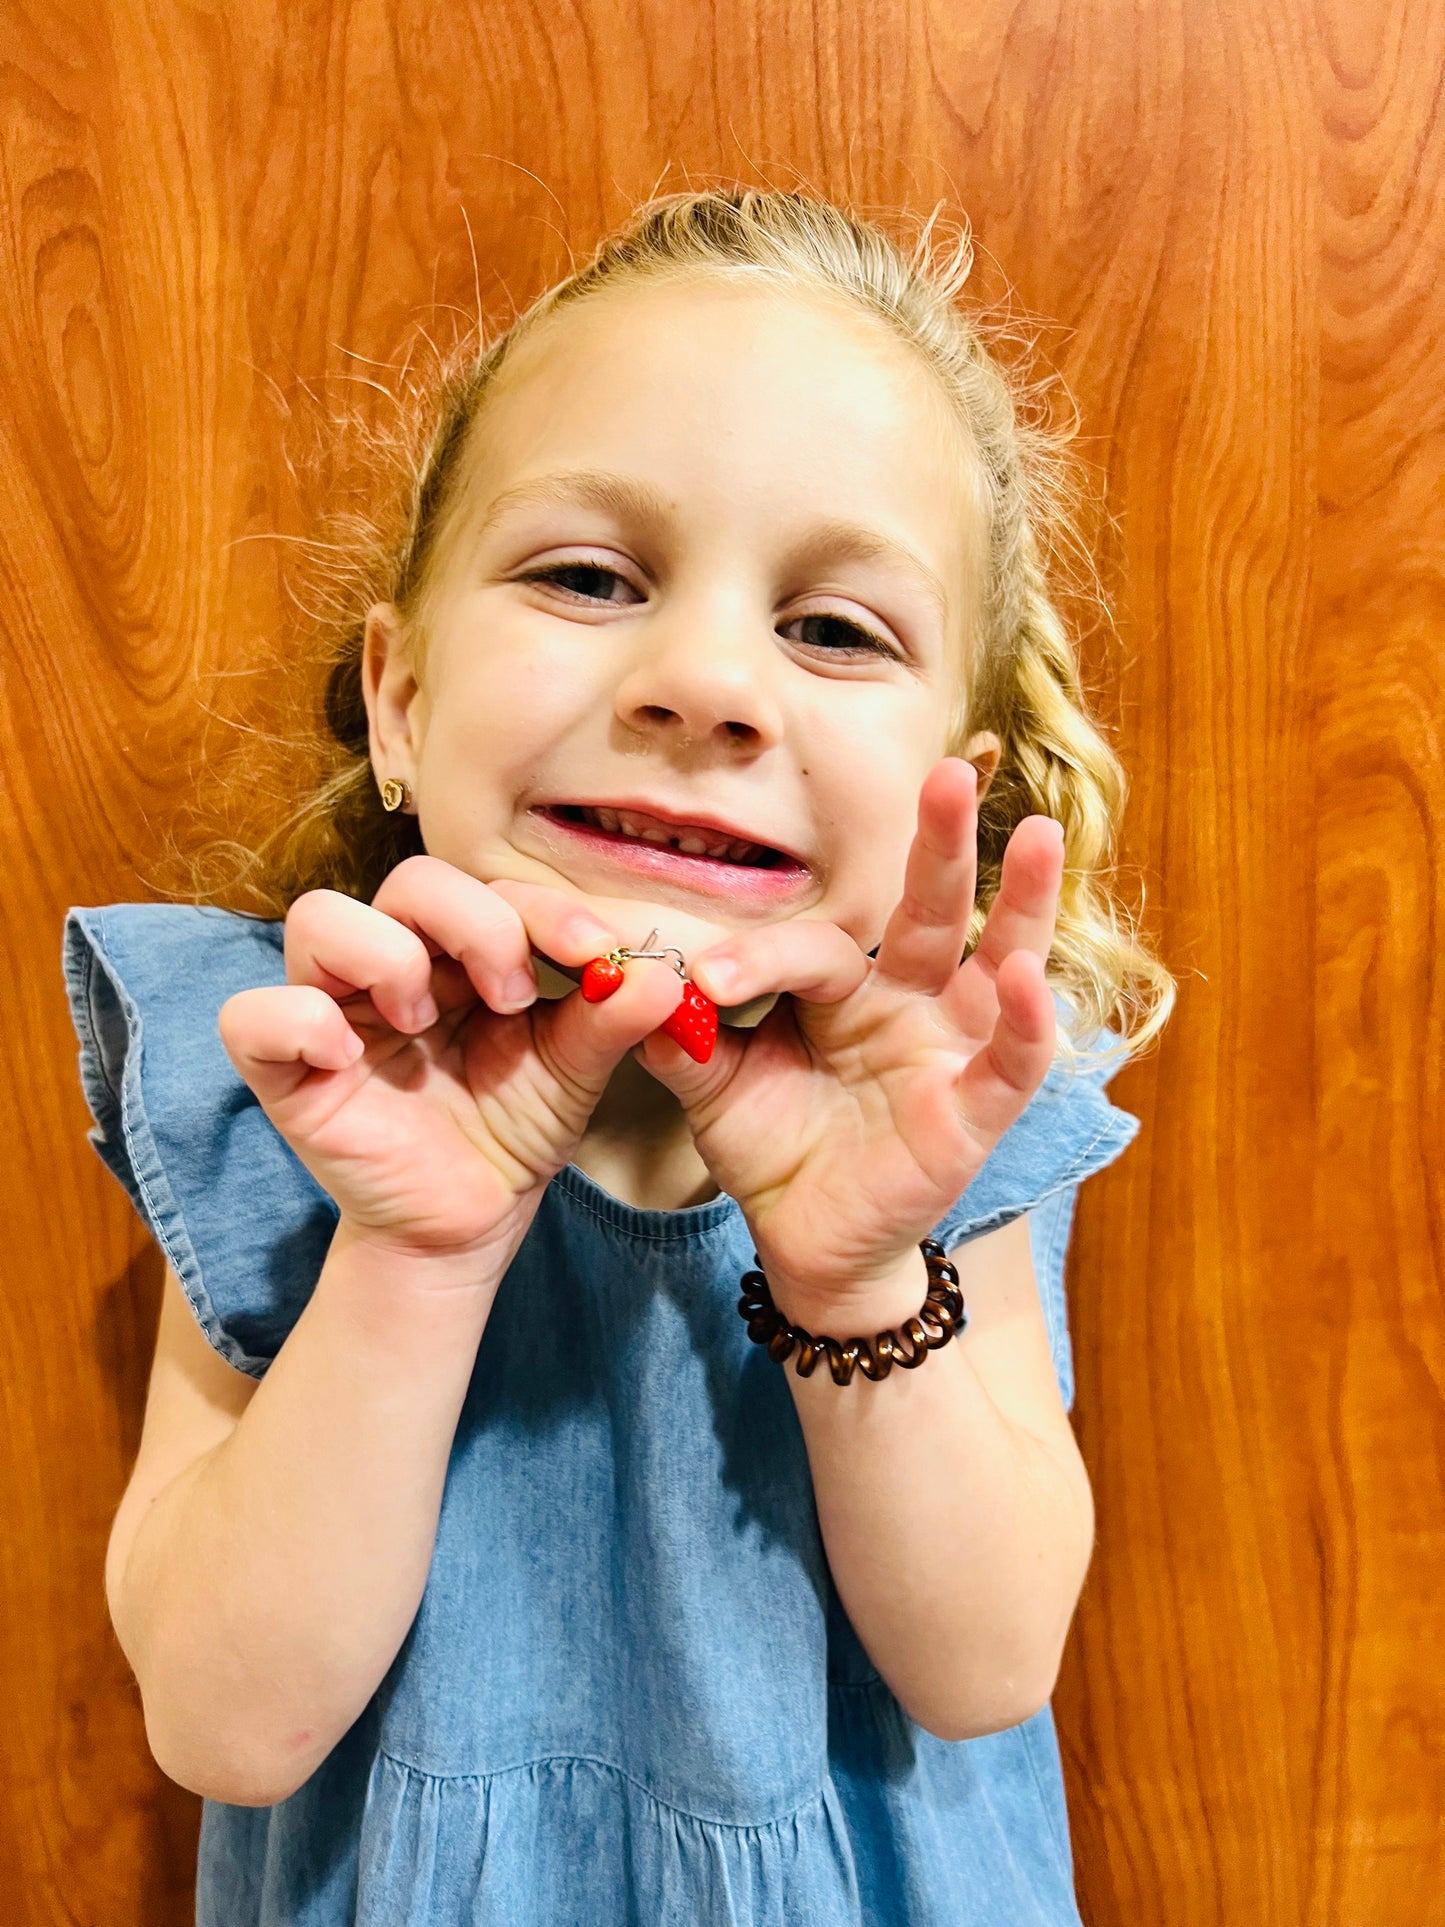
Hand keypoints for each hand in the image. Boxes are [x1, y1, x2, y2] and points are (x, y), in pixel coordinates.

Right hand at [217, 855, 685, 1272]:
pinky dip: (300, 1022)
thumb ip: (611, 1017)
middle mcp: (391, 962)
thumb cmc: (512, 1130)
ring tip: (427, 1019)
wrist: (468, 1223)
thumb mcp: (573, 1070)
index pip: (489, 886)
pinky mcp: (283, 1070)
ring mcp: (331, 1009)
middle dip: (473, 922)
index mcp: (460, 949)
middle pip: (409, 880)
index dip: (541, 907)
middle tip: (513, 994)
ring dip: (386, 955)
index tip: (594, 951)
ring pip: (317, 917)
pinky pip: (251, 1016)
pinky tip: (350, 1057)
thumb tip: (663, 973)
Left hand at [632, 759, 1064, 1324]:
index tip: (706, 987)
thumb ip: (678, 1033)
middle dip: (939, 841)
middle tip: (944, 768)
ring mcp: (952, 1050)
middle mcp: (912, 1001)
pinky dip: (1029, 1023)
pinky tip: (1033, 977)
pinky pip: (1013, 1062)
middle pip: (930, 909)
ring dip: (1020, 900)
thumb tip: (621, 974)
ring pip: (998, 961)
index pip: (811, 948)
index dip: (759, 961)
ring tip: (1035, 835)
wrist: (809, 1244)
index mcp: (847, 986)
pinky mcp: (977, 1112)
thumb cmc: (775, 1148)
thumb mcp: (715, 1086)